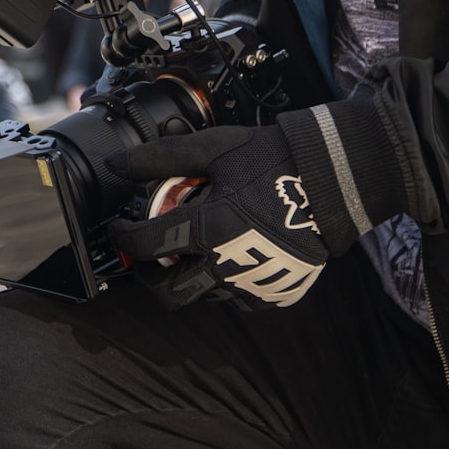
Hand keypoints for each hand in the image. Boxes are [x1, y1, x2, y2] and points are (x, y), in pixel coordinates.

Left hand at [105, 125, 333, 309]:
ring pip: (204, 295)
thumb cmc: (272, 160)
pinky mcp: (277, 291)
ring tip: (192, 248)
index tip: (119, 229)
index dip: (123, 237)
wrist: (332, 178)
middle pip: (169, 292)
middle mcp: (228, 264)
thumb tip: (116, 163)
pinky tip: (229, 257)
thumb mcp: (213, 149)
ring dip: (189, 276)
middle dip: (149, 277)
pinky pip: (240, 299)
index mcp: (209, 228)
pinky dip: (227, 283)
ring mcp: (254, 283)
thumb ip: (160, 158)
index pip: (146, 245)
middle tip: (147, 256)